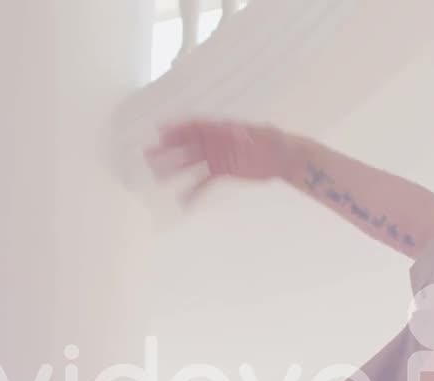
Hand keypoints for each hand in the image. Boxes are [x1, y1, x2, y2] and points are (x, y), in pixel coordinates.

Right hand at [143, 118, 291, 205]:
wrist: (283, 159)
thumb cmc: (274, 142)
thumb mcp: (264, 134)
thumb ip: (249, 134)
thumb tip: (237, 132)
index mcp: (222, 128)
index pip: (196, 126)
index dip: (178, 128)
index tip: (161, 132)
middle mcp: (215, 142)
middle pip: (187, 145)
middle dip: (168, 149)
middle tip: (149, 155)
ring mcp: (217, 157)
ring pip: (190, 163)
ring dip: (174, 169)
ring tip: (157, 177)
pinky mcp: (222, 172)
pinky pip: (203, 182)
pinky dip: (193, 192)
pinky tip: (183, 202)